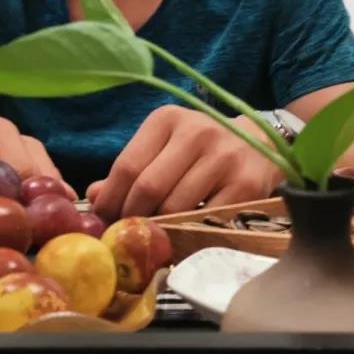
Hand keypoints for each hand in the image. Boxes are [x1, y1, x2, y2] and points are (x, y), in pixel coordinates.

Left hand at [87, 105, 279, 219]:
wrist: (260, 143)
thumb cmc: (202, 148)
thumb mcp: (165, 145)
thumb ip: (131, 169)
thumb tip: (94, 196)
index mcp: (168, 119)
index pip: (127, 166)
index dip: (111, 199)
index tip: (102, 220)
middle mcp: (196, 132)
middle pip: (149, 188)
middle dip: (131, 217)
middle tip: (126, 234)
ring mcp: (224, 157)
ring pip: (176, 207)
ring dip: (160, 227)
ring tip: (154, 234)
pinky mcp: (246, 184)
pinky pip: (206, 218)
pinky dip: (190, 231)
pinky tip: (185, 231)